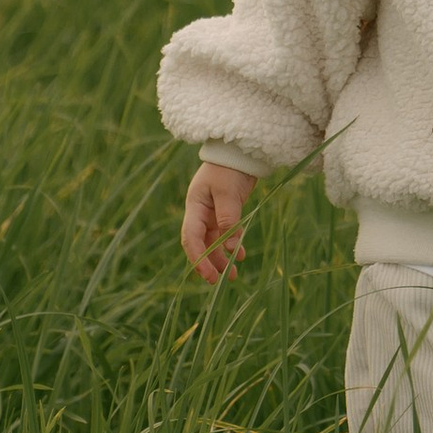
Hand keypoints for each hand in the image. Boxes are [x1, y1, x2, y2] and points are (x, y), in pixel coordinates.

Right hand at [182, 160, 250, 284]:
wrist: (240, 151)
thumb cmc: (229, 168)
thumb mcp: (228, 192)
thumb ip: (229, 219)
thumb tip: (230, 248)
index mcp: (195, 206)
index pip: (191, 238)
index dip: (198, 258)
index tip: (208, 275)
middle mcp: (200, 212)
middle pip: (200, 243)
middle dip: (209, 263)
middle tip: (220, 281)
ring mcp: (212, 212)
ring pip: (213, 242)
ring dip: (221, 258)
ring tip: (233, 275)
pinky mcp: (225, 211)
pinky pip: (225, 233)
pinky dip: (232, 245)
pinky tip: (241, 255)